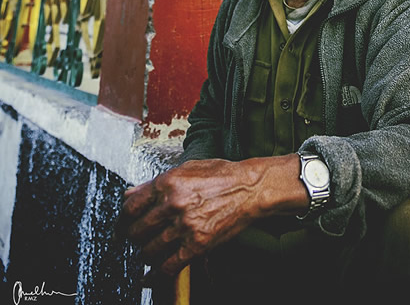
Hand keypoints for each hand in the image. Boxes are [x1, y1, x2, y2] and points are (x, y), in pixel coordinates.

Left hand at [120, 155, 305, 277]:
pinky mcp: (198, 244)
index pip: (131, 207)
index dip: (123, 219)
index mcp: (168, 182)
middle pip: (137, 230)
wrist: (250, 188)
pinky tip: (152, 276)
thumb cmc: (221, 176)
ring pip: (149, 250)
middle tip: (136, 239)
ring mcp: (185, 225)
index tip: (123, 225)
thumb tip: (131, 194)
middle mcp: (174, 204)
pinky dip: (157, 275)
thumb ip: (157, 183)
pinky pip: (169, 266)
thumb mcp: (186, 169)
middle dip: (133, 238)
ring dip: (145, 255)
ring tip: (148, 252)